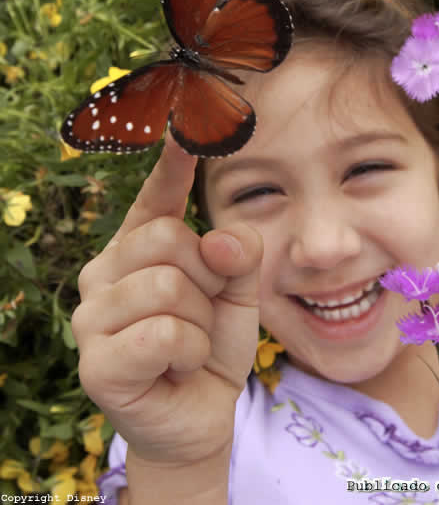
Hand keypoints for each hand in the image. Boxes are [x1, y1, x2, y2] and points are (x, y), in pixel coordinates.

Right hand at [72, 132, 262, 466]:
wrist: (198, 417)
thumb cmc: (210, 345)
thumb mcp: (237, 293)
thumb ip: (238, 256)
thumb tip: (223, 241)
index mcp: (137, 249)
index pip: (152, 199)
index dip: (169, 165)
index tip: (183, 129)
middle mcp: (103, 273)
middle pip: (168, 237)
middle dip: (207, 278)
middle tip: (203, 314)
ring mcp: (92, 317)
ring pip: (169, 286)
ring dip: (200, 321)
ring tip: (188, 345)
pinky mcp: (96, 361)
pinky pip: (164, 332)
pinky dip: (190, 351)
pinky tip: (176, 367)